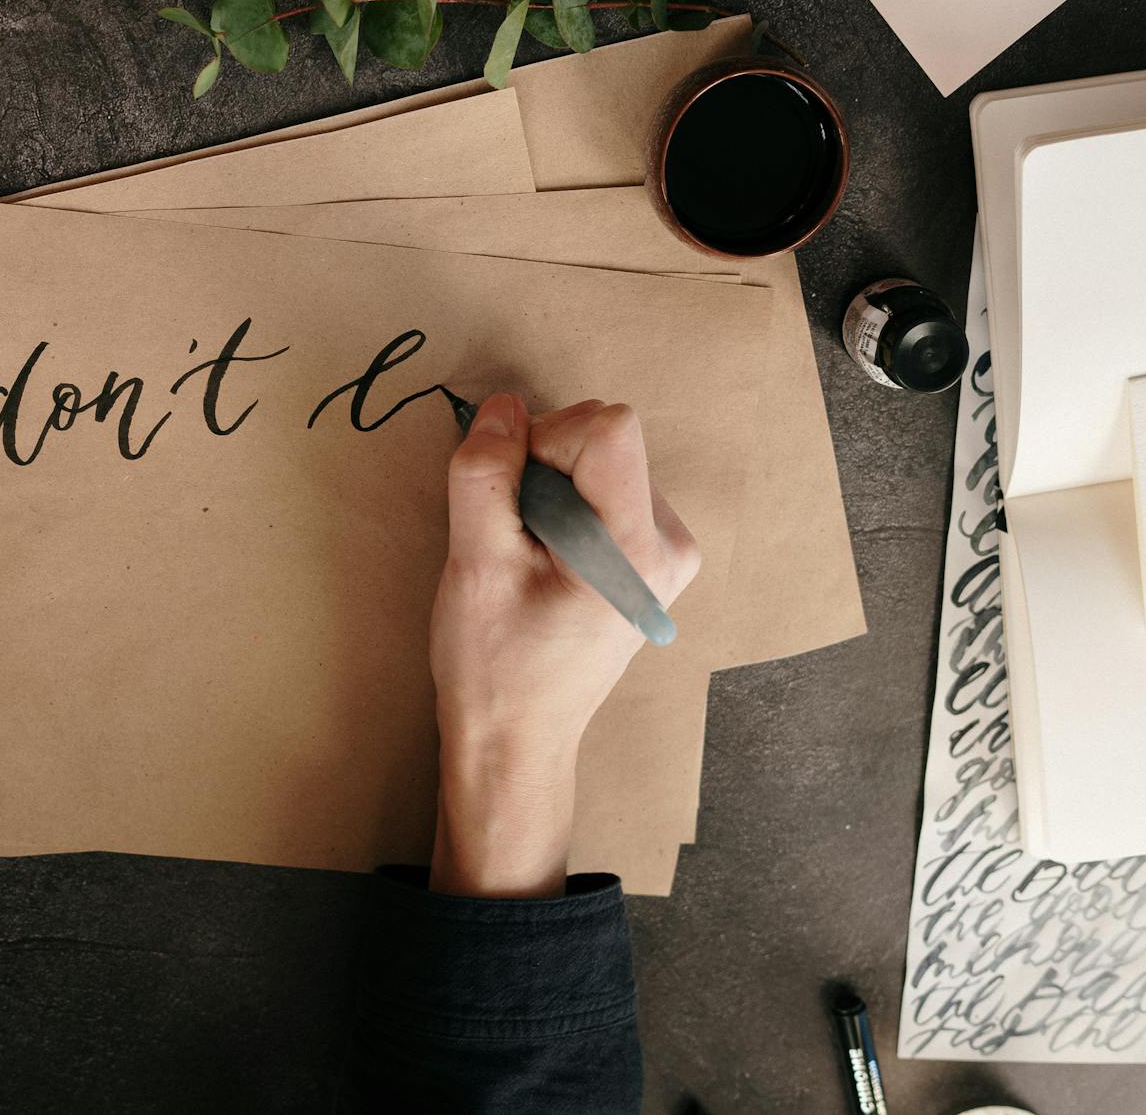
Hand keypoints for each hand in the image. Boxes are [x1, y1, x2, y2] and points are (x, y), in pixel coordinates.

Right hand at [428, 395, 698, 898]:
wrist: (516, 739)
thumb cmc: (496, 666)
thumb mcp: (475, 564)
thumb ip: (486, 476)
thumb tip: (500, 406)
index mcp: (637, 548)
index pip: (607, 426)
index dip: (544, 441)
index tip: (513, 499)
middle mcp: (669, 543)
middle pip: (602, 438)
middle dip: (543, 467)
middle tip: (513, 539)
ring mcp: (666, 552)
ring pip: (599, 460)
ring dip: (549, 490)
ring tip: (526, 559)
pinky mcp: (649, 557)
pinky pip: (602, 488)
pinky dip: (563, 508)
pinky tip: (543, 562)